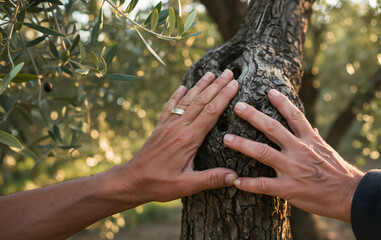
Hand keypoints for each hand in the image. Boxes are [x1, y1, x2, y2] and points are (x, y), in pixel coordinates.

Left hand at [120, 70, 238, 203]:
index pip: (211, 112)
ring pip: (187, 100)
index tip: (234, 84)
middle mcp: (178, 127)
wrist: (132, 180)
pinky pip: (170, 107)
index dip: (224, 97)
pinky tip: (182, 87)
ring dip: (200, 86)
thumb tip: (235, 176)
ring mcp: (168, 125)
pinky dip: (177, 95)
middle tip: (229, 72)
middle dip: (216, 85)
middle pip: (201, 101)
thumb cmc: (159, 184)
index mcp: (188, 139)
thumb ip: (210, 179)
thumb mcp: (186, 185)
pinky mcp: (159, 127)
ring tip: (211, 73)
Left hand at [223, 89, 364, 221]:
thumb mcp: (328, 150)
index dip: (281, 102)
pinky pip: (263, 185)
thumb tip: (312, 127)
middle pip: (272, 128)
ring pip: (262, 152)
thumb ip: (315, 138)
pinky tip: (236, 181)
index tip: (268, 91)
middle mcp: (299, 150)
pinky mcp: (288, 188)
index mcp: (309, 139)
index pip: (294, 116)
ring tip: (227, 138)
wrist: (351, 196)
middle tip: (237, 107)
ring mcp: (292, 169)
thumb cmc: (339, 172)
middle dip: (253, 116)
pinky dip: (248, 183)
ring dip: (242, 144)